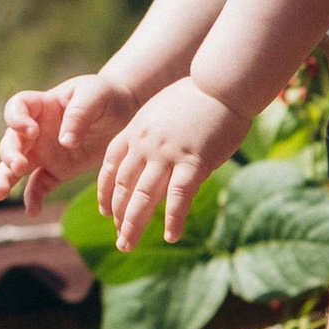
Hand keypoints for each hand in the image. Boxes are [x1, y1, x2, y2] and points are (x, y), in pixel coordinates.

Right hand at [0, 70, 135, 211]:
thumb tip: (65, 142)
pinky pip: (39, 186)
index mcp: (43, 105)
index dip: (17, 119)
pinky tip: (32, 211)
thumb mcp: (95, 96)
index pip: (17, 108)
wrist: (126, 115)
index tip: (32, 131)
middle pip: (11, 141)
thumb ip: (79, 114)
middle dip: (9, 154)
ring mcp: (44, 152)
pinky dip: (33, 198)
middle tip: (18, 166)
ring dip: (5, 178)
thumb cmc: (106, 97)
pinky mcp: (57, 171)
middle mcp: (37, 129)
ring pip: (15, 167)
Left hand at [99, 79, 244, 250]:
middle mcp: (145, 144)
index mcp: (136, 131)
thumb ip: (153, 135)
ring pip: (143, 196)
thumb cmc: (198, 97)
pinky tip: (171, 235)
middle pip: (124, 187)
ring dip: (133, 224)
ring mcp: (168, 154)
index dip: (106, 192)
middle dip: (119, 216)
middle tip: (120, 240)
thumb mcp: (162, 112)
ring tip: (127, 244)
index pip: (111, 167)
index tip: (106, 212)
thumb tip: (153, 154)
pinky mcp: (194, 161)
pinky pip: (178, 196)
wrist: (221, 84)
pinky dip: (173, 218)